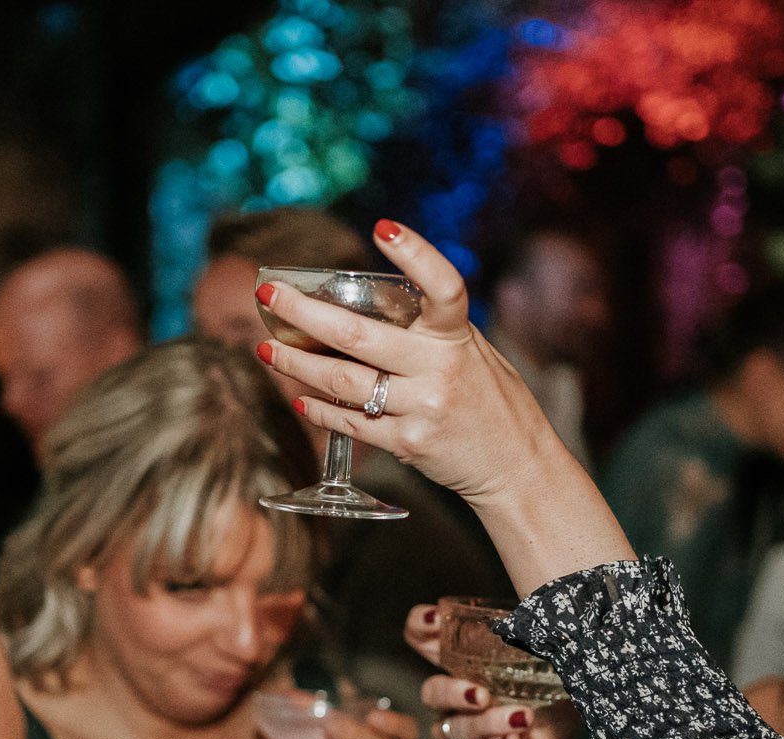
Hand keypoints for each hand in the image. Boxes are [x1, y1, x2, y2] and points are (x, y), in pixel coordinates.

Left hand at [255, 220, 573, 504]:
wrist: (516, 465)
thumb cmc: (491, 402)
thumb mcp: (473, 353)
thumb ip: (430, 333)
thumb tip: (371, 308)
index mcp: (458, 336)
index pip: (443, 285)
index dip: (416, 254)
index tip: (383, 228)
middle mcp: (439, 368)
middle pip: (357, 336)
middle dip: (302, 312)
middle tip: (267, 294)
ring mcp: (422, 407)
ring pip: (342, 381)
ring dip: (296, 364)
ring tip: (267, 350)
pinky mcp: (408, 442)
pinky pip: (352, 422)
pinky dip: (319, 410)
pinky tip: (298, 396)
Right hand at [406, 604, 575, 738]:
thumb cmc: (550, 713)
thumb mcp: (552, 677)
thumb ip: (544, 651)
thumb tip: (555, 622)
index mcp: (467, 669)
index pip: (428, 642)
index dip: (420, 627)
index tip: (435, 618)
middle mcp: (453, 700)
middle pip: (432, 691)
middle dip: (454, 692)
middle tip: (482, 695)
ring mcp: (454, 733)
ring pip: (456, 727)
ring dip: (489, 723)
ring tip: (523, 720)